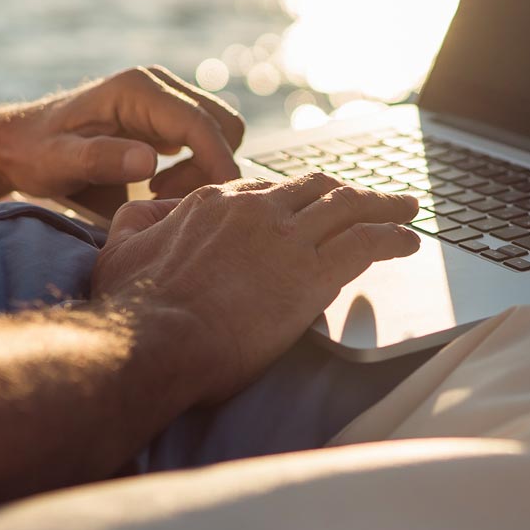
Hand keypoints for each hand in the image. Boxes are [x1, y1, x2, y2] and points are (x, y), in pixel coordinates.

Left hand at [0, 66, 245, 204]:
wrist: (19, 143)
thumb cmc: (34, 154)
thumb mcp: (59, 162)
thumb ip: (101, 159)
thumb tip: (150, 161)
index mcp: (138, 89)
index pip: (200, 124)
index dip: (217, 163)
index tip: (217, 202)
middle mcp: (159, 86)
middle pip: (223, 124)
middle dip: (211, 167)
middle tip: (165, 200)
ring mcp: (165, 100)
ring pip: (219, 133)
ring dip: (203, 169)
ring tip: (156, 194)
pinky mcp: (166, 117)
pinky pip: (204, 141)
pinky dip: (196, 167)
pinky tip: (155, 186)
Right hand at [91, 174, 420, 403]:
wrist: (152, 339)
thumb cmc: (131, 306)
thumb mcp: (121, 247)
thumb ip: (137, 223)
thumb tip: (145, 213)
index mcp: (213, 203)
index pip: (266, 192)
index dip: (295, 199)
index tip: (311, 207)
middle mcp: (256, 211)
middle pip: (316, 190)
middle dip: (349, 191)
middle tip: (375, 197)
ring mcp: (286, 239)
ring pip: (349, 208)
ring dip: (384, 206)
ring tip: (407, 209)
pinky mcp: (311, 274)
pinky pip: (366, 243)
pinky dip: (392, 237)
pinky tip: (408, 242)